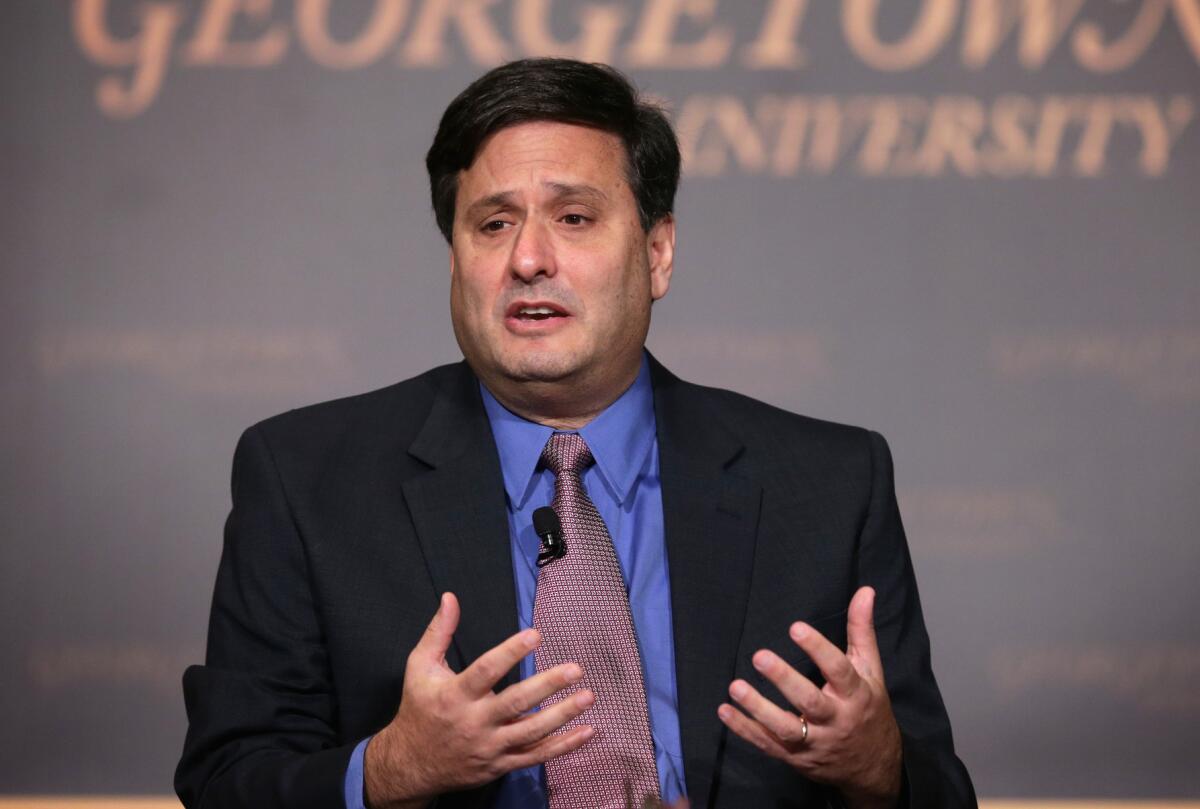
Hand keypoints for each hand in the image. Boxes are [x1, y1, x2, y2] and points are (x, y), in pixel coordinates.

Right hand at [365, 592, 594, 807]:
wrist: (411, 765)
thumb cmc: (418, 709)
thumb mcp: (419, 668)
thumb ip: (438, 632)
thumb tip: (450, 597)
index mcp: (455, 695)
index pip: (486, 671)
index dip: (511, 652)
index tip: (535, 634)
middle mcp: (475, 723)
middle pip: (515, 703)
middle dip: (547, 686)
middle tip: (575, 669)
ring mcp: (490, 747)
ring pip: (531, 732)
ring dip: (562, 715)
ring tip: (588, 696)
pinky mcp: (500, 765)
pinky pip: (536, 756)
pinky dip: (563, 746)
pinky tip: (587, 732)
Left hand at [717, 587, 901, 808]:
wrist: (873, 767)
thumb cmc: (868, 709)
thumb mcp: (871, 670)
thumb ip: (861, 630)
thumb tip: (864, 591)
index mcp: (855, 695)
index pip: (838, 670)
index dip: (818, 648)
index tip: (795, 627)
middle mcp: (835, 720)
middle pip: (809, 701)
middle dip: (784, 679)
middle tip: (759, 656)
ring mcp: (814, 742)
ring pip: (786, 729)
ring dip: (758, 709)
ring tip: (735, 687)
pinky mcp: (795, 757)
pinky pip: (767, 745)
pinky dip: (745, 730)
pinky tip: (725, 711)